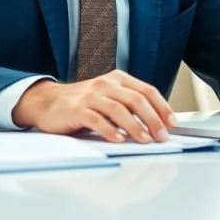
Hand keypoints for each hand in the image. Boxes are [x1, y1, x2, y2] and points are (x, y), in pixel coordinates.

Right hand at [12, 70, 177, 143]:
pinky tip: (119, 140)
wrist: (47, 102)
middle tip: (162, 136)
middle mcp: (106, 83)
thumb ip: (129, 106)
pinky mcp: (76, 108)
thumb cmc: (82, 103)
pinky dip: (110, 130)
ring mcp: (90, 95)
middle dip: (153, 119)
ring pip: (118, 109)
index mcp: (118, 79)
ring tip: (145, 140)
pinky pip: (96, 119)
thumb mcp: (109, 99)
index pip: (147, 90)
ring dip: (135, 126)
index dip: (162, 107)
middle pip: (136, 100)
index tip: (172, 123)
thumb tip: (156, 125)